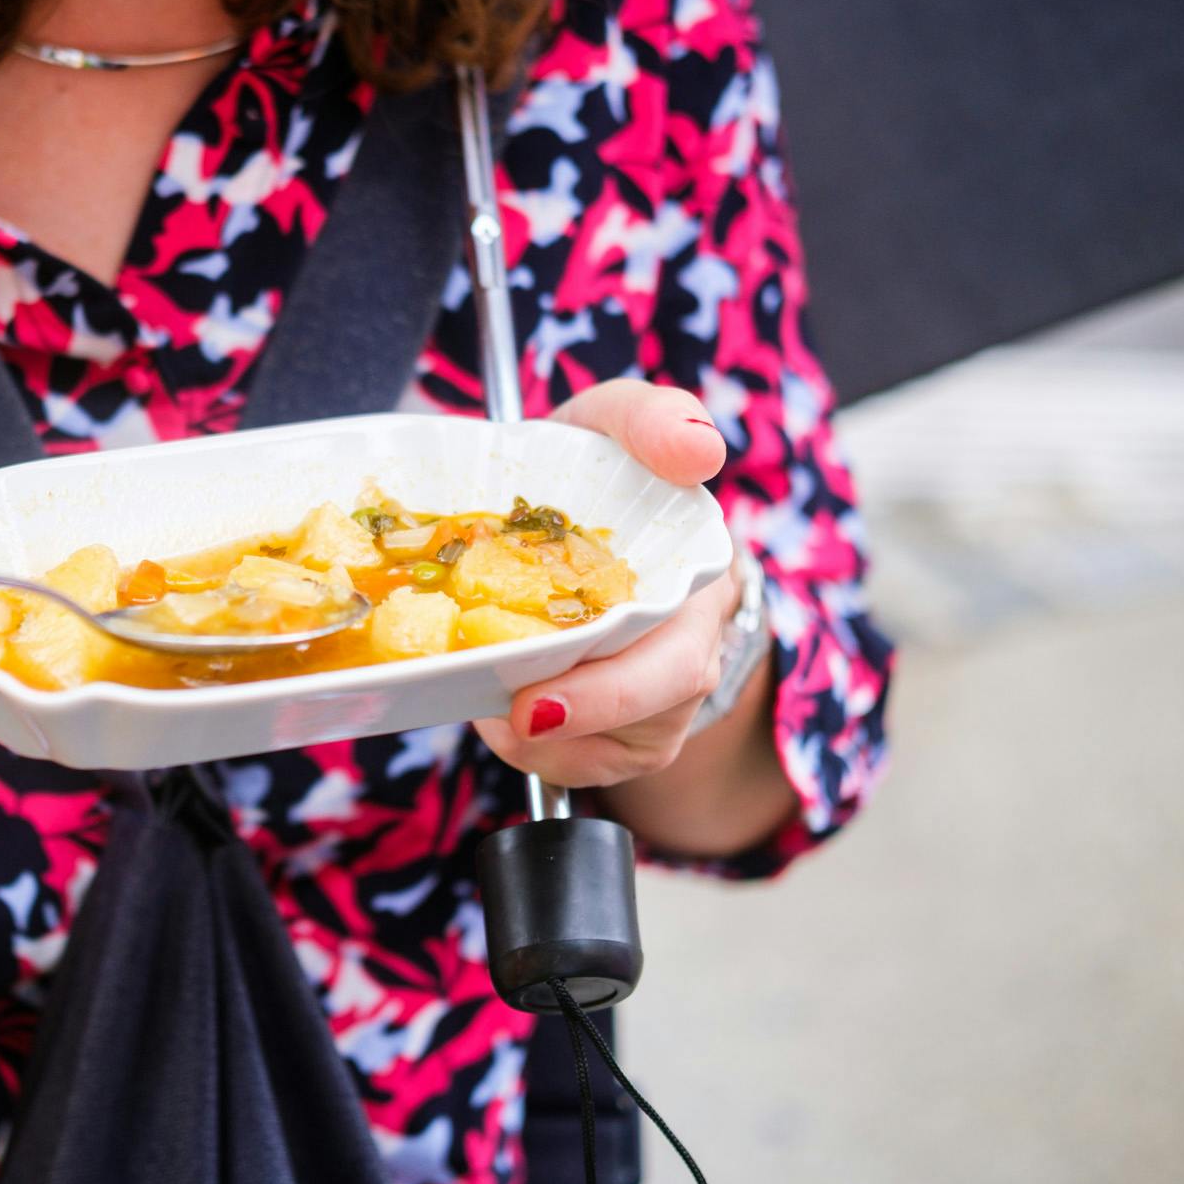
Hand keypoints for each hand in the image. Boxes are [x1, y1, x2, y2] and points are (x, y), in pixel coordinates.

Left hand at [475, 379, 736, 788]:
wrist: (588, 509)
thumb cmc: (604, 472)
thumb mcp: (618, 423)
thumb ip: (655, 420)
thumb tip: (698, 448)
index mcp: (696, 584)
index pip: (674, 660)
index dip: (609, 695)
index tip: (537, 705)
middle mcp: (687, 653)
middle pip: (642, 718)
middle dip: (568, 729)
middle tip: (504, 718)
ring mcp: (656, 702)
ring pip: (601, 754)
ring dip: (532, 739)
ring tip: (485, 693)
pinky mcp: (620, 734)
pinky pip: (574, 763)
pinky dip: (526, 743)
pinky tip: (497, 701)